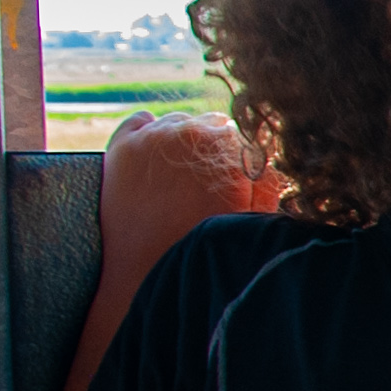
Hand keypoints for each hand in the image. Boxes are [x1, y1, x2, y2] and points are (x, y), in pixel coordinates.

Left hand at [98, 108, 281, 288]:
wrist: (144, 269)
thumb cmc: (201, 248)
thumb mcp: (249, 219)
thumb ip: (267, 184)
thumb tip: (266, 160)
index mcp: (230, 147)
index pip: (240, 137)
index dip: (237, 161)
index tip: (230, 179)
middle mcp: (193, 132)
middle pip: (211, 125)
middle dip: (212, 147)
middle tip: (204, 181)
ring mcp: (154, 136)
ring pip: (178, 121)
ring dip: (181, 140)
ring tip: (176, 175)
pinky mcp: (123, 144)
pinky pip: (140, 120)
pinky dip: (146, 131)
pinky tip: (150, 155)